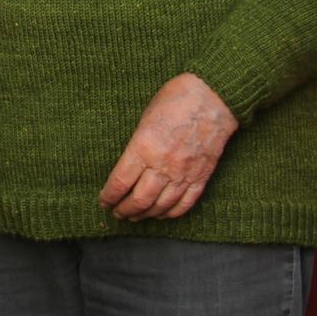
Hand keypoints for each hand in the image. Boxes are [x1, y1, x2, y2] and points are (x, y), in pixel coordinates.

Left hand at [99, 72, 238, 220]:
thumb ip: (136, 146)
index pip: (120, 182)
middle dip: (124, 210)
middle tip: (117, 212)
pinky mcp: (202, 176)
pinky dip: (171, 213)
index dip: (109, 196)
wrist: (213, 98)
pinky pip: (185, 203)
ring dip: (146, 215)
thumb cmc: (174, 101)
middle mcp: (163, 165)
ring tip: (135, 216)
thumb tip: (127, 166)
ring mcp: (184, 173)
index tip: (103, 201)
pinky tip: (162, 215)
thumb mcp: (144, 120)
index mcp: (144, 148)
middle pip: (139, 200)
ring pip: (161, 206)